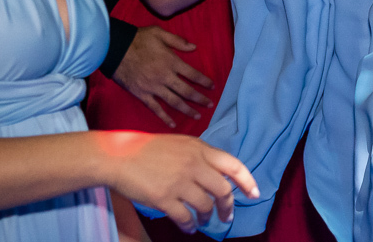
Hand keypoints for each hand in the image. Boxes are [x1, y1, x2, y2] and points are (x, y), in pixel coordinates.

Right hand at [104, 132, 258, 231]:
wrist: (117, 155)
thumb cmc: (148, 149)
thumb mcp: (180, 143)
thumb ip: (200, 156)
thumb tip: (219, 174)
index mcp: (199, 149)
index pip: (233, 165)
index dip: (247, 181)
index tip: (254, 193)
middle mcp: (193, 164)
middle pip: (222, 190)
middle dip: (227, 207)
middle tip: (227, 216)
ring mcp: (179, 182)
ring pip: (205, 206)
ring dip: (207, 217)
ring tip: (204, 221)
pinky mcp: (164, 198)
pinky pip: (185, 218)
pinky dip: (190, 226)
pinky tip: (189, 228)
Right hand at [112, 26, 214, 127]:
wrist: (115, 49)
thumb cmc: (138, 39)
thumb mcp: (159, 33)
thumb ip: (178, 41)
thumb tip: (194, 47)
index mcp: (171, 62)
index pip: (193, 74)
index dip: (204, 81)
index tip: (212, 86)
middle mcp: (165, 77)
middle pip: (186, 91)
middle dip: (200, 99)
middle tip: (210, 104)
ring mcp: (153, 88)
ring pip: (174, 102)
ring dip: (187, 110)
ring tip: (198, 116)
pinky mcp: (142, 95)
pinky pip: (155, 109)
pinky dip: (165, 117)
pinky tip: (173, 124)